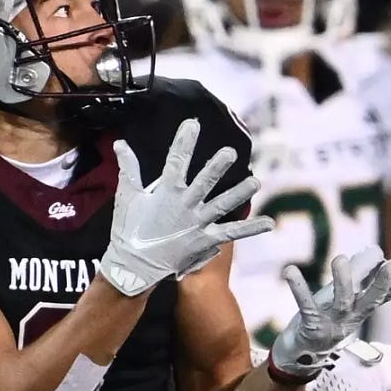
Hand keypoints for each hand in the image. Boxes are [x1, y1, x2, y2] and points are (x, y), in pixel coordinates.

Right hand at [99, 119, 273, 296]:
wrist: (134, 266)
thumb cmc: (128, 230)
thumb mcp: (127, 196)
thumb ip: (128, 168)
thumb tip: (120, 144)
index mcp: (166, 191)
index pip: (176, 160)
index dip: (184, 141)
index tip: (193, 123)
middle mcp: (185, 205)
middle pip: (205, 181)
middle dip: (218, 165)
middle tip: (231, 152)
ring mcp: (197, 223)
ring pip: (222, 204)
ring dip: (239, 193)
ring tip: (256, 182)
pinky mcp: (205, 240)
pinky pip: (231, 232)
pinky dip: (251, 228)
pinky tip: (270, 223)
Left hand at [270, 247, 390, 380]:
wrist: (299, 355)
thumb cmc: (323, 321)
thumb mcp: (343, 300)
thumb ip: (359, 280)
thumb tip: (377, 255)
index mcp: (359, 310)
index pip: (386, 296)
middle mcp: (350, 317)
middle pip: (371, 301)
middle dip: (381, 284)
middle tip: (390, 264)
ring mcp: (332, 323)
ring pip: (343, 302)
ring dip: (343, 280)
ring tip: (340, 258)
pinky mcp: (311, 326)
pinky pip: (306, 306)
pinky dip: (299, 288)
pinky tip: (291, 270)